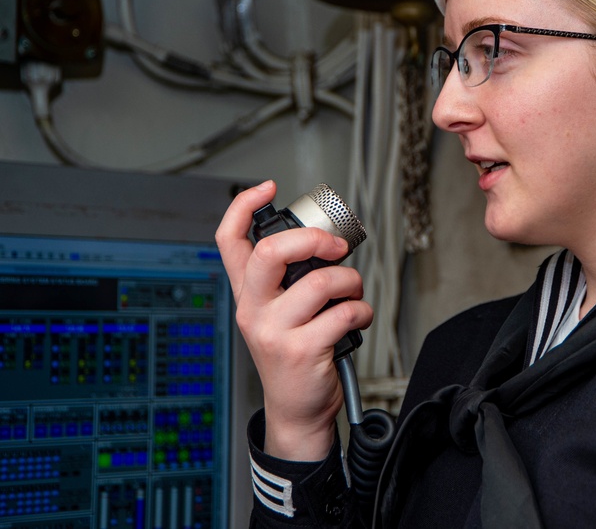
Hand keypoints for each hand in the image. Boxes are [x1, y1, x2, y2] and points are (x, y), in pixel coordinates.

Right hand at [215, 180, 372, 460]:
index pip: (229, 241)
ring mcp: (274, 330)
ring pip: (322, 282)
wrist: (296, 411)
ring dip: (352, 283)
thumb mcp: (278, 315)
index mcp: (247, 294)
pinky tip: (356, 320)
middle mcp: (254, 309)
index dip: (243, 207)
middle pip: (271, 252)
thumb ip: (289, 280)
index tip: (268, 188)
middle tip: (335, 248)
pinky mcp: (302, 349)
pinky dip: (362, 311)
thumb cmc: (295, 356)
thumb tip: (324, 242)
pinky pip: (345, 312)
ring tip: (353, 295)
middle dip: (313, 239)